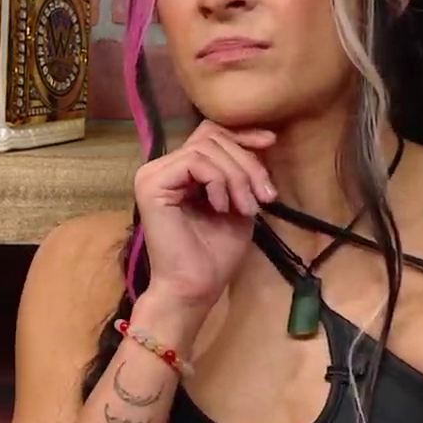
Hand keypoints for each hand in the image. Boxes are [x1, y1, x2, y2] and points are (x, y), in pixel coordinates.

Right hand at [130, 120, 276, 313]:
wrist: (194, 287)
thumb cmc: (214, 254)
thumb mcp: (237, 202)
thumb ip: (241, 173)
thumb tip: (261, 141)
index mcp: (179, 171)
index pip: (209, 134)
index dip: (241, 134)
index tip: (271, 143)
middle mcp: (161, 167)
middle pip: (212, 138)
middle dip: (247, 164)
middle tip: (264, 198)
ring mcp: (152, 174)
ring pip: (206, 148)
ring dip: (237, 176)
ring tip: (247, 209)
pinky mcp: (151, 185)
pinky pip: (194, 162)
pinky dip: (218, 182)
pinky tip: (222, 207)